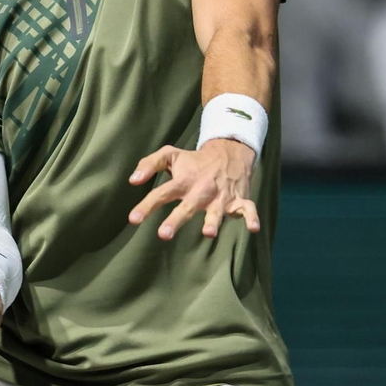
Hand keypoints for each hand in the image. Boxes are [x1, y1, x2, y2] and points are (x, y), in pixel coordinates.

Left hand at [128, 140, 259, 240]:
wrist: (229, 151)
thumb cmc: (194, 160)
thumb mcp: (170, 155)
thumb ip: (149, 164)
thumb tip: (132, 180)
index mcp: (183, 181)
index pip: (162, 193)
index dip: (147, 206)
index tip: (133, 219)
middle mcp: (201, 190)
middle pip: (187, 207)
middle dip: (176, 220)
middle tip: (164, 234)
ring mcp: (221, 196)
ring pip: (217, 211)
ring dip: (213, 221)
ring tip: (209, 233)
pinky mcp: (238, 200)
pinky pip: (248, 209)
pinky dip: (252, 217)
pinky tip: (253, 228)